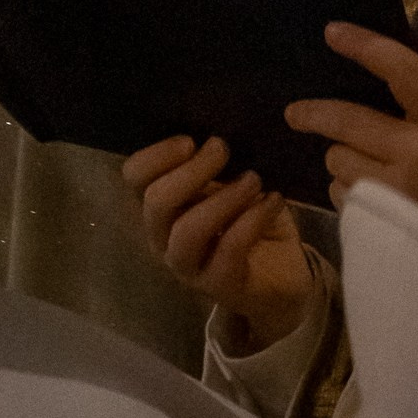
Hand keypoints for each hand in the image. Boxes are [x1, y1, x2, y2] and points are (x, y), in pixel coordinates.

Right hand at [122, 136, 315, 349]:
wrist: (283, 273)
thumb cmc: (250, 218)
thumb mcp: (232, 182)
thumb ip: (218, 163)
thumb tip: (218, 132)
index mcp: (163, 205)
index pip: (134, 177)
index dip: (156, 155)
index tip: (191, 140)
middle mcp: (164, 236)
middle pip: (156, 203)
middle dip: (192, 171)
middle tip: (223, 150)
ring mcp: (188, 266)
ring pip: (187, 231)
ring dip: (223, 198)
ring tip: (254, 179)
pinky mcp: (219, 285)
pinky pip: (228, 249)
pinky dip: (252, 219)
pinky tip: (273, 200)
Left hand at [286, 25, 417, 270]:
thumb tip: (380, 96)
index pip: (401, 69)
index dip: (363, 45)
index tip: (332, 32)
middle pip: (346, 120)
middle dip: (313, 114)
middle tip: (295, 112)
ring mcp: (396, 195)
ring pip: (337, 163)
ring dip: (341, 162)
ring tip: (365, 172)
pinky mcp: (381, 230)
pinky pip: (343, 200)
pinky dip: (348, 195)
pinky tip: (371, 204)